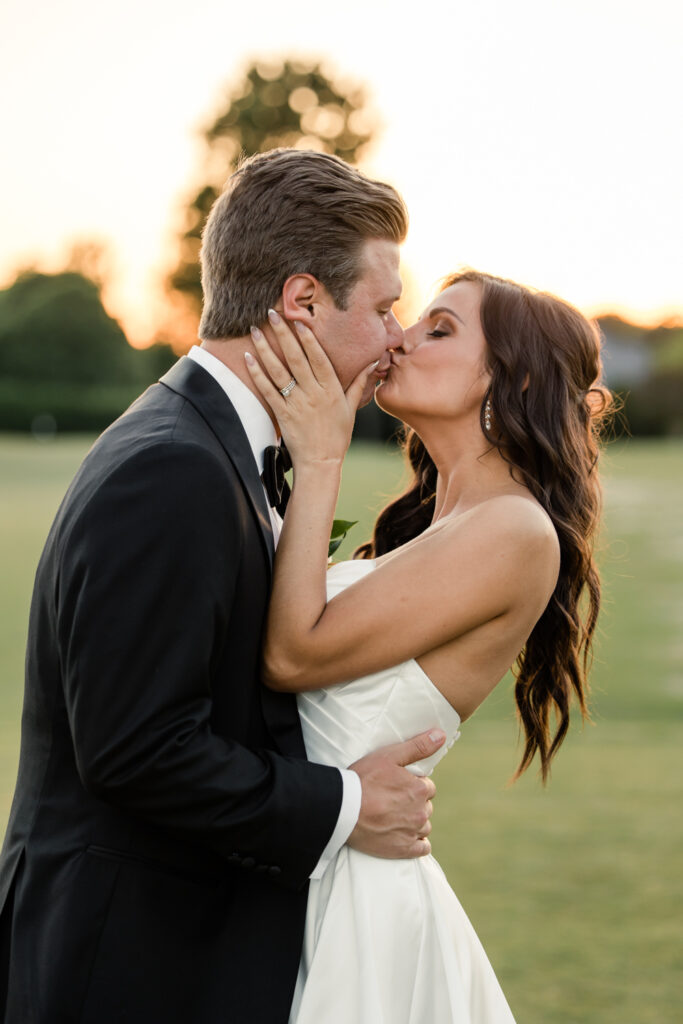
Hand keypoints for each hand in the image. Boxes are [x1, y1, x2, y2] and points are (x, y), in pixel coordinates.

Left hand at [244, 310, 378, 468]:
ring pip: (278, 371)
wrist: (321, 463)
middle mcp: (314, 393)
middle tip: (272, 313)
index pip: (318, 358)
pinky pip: (268, 390)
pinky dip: (257, 374)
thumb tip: (372, 364)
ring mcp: (297, 403)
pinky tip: (248, 358)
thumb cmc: (337, 436)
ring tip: (255, 330)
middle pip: (296, 358)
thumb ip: (359, 383)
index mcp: (332, 389)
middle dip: (283, 334)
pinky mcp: (282, 414)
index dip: (308, 338)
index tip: (299, 320)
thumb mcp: (351, 409)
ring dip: (265, 349)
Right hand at [347, 729, 445, 858]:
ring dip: (414, 822)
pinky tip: (404, 836)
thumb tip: (441, 735)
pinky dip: (417, 842)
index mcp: (419, 789)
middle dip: (414, 803)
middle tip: (392, 800)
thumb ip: (418, 746)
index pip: (427, 786)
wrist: (343, 809)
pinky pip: (422, 848)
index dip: (413, 785)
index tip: (397, 785)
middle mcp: (420, 812)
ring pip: (424, 826)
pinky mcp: (403, 849)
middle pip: (425, 806)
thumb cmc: (363, 779)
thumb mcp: (389, 756)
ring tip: (394, 817)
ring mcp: (412, 832)